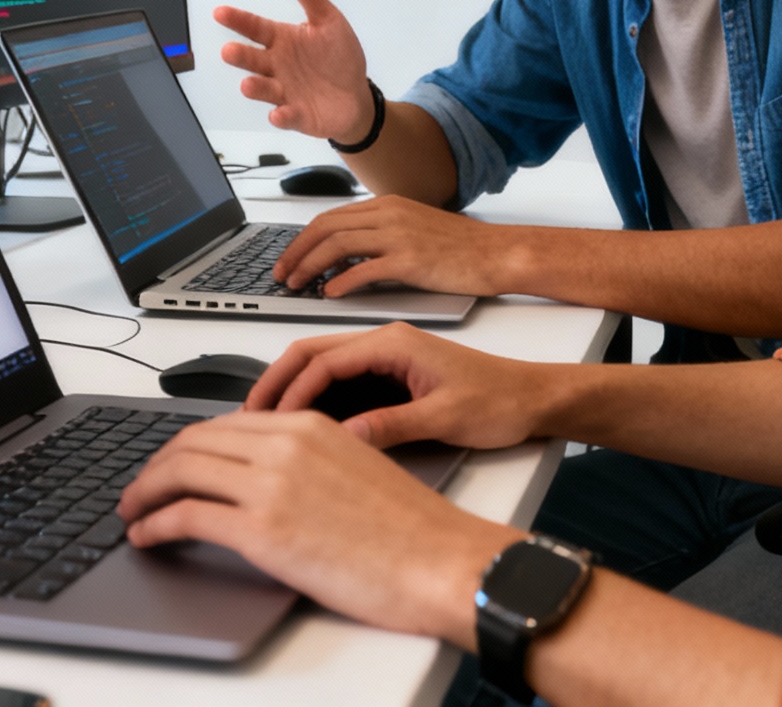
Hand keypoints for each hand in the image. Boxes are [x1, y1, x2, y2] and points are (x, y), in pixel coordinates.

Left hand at [118, 411, 521, 644]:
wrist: (441, 561)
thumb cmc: (412, 530)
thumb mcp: (357, 469)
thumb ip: (309, 463)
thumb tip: (270, 483)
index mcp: (310, 426)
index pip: (225, 423)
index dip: (187, 445)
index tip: (172, 464)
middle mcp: (285, 444)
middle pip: (192, 441)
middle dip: (155, 466)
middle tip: (140, 489)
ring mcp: (271, 485)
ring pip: (178, 471)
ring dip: (144, 492)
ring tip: (132, 512)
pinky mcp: (262, 530)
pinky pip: (185, 516)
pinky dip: (154, 524)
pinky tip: (147, 537)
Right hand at [212, 0, 374, 140]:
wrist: (355, 96)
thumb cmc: (337, 57)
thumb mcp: (327, 18)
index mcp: (282, 40)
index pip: (255, 28)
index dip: (238, 21)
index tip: (221, 13)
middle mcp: (278, 66)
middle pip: (253, 60)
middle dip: (240, 56)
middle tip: (229, 51)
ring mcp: (285, 91)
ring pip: (264, 89)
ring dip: (255, 88)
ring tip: (247, 84)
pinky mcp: (298, 115)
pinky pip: (287, 116)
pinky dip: (282, 116)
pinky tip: (278, 114)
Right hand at [243, 321, 556, 450]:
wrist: (536, 398)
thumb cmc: (501, 401)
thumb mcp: (445, 417)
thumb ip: (392, 425)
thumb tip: (344, 438)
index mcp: (395, 343)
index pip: (324, 360)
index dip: (292, 391)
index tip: (270, 422)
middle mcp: (386, 343)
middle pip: (311, 354)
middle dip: (276, 384)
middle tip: (245, 420)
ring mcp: (387, 357)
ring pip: (322, 366)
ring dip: (291, 391)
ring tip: (263, 425)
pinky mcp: (392, 375)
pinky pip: (341, 380)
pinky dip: (314, 399)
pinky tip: (302, 426)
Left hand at [277, 195, 526, 298]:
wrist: (496, 253)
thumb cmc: (460, 247)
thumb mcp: (413, 229)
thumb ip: (379, 237)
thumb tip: (343, 258)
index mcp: (386, 205)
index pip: (329, 217)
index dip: (302, 239)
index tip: (288, 258)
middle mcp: (389, 214)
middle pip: (325, 227)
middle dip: (296, 251)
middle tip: (281, 274)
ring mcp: (399, 235)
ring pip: (337, 245)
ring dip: (310, 266)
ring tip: (298, 285)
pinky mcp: (411, 260)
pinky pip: (364, 269)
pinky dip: (341, 281)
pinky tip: (330, 294)